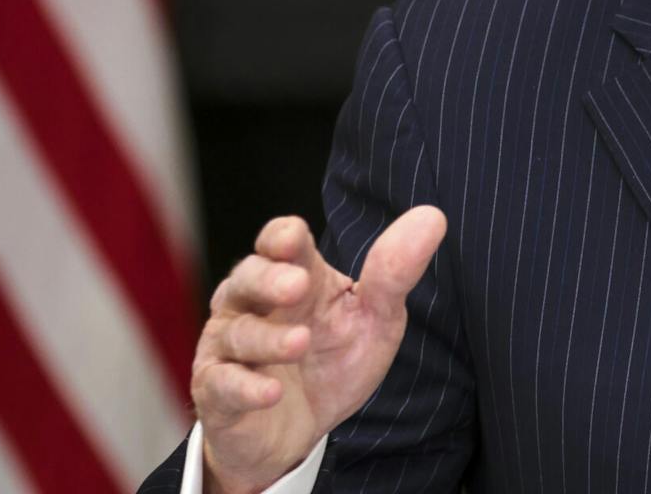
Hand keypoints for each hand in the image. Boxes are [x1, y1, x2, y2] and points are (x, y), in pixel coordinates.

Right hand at [192, 208, 446, 493]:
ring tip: (300, 343)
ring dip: (267, 338)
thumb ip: (395, 273)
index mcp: (294, 277)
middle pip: (247, 277)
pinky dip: (246, 388)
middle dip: (268, 279)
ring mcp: (230, 348)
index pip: (280, 241)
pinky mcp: (217, 392)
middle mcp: (253, 304)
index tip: (293, 238)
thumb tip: (433, 217)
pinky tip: (271, 392)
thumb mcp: (375, 320)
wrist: (297, 433)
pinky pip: (221, 384)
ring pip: (236, 332)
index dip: (282, 237)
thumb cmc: (332, 363)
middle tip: (296, 285)